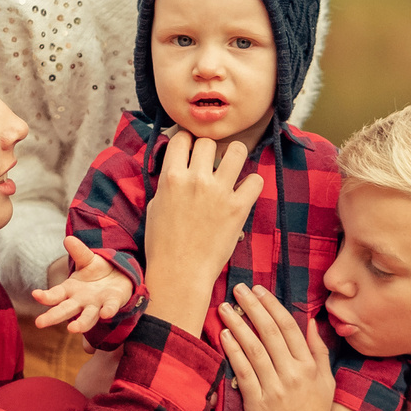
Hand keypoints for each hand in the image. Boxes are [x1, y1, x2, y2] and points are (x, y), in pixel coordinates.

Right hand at [30, 235, 134, 332]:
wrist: (119, 276)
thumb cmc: (97, 271)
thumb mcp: (87, 259)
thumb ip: (79, 251)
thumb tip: (68, 239)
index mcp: (70, 290)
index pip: (55, 295)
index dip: (45, 296)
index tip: (35, 295)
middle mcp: (80, 301)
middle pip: (65, 310)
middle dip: (53, 316)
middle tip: (40, 323)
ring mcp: (96, 305)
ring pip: (87, 317)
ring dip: (80, 323)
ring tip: (72, 329)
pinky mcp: (112, 303)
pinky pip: (110, 308)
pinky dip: (108, 311)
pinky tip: (105, 314)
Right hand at [140, 134, 260, 329]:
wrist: (179, 273)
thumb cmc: (162, 244)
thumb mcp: (155, 206)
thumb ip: (167, 183)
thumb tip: (177, 169)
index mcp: (171, 177)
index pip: (182, 138)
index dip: (188, 141)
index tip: (192, 148)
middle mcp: (196, 179)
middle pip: (209, 141)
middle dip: (210, 149)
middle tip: (212, 162)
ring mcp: (219, 192)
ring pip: (237, 150)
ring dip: (236, 155)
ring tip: (233, 166)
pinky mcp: (238, 208)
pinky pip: (256, 181)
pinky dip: (252, 184)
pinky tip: (245, 191)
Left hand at [217, 284, 338, 410]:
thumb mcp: (326, 380)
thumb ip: (318, 350)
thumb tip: (312, 322)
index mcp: (309, 365)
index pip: (288, 327)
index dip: (271, 306)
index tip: (258, 291)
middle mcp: (292, 373)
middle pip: (269, 332)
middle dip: (252, 307)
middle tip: (238, 289)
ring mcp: (275, 387)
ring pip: (254, 348)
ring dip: (238, 324)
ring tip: (225, 308)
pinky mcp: (258, 402)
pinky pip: (243, 371)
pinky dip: (233, 351)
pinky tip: (223, 335)